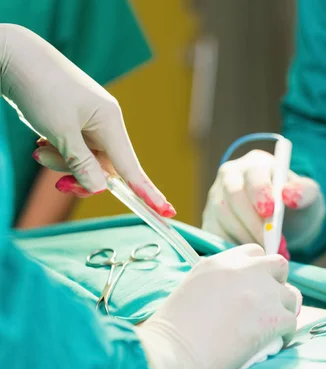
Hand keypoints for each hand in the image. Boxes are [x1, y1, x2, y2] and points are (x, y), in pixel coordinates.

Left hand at [0, 24, 174, 216]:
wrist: (13, 55)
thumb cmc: (41, 88)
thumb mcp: (60, 133)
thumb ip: (81, 164)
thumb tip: (100, 187)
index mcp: (110, 122)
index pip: (132, 167)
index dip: (148, 193)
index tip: (166, 211)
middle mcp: (105, 122)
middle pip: (103, 167)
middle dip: (78, 175)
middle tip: (58, 181)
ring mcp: (89, 120)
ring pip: (84, 158)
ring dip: (61, 162)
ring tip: (39, 149)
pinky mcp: (74, 119)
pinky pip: (73, 147)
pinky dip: (57, 150)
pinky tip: (42, 139)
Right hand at [135, 244, 299, 368]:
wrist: (175, 351)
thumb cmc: (173, 327)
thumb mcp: (193, 286)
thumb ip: (219, 280)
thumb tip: (236, 292)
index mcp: (223, 261)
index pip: (254, 253)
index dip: (257, 269)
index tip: (254, 285)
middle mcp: (247, 271)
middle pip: (279, 265)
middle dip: (277, 282)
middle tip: (268, 303)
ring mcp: (263, 293)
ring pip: (291, 295)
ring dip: (284, 308)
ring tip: (273, 325)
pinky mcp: (274, 318)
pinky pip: (292, 322)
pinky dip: (286, 333)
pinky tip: (274, 342)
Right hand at [202, 150, 324, 257]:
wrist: (284, 222)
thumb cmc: (295, 205)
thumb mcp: (308, 196)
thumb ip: (305, 192)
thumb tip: (290, 195)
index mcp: (255, 164)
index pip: (253, 174)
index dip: (260, 192)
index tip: (272, 211)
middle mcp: (230, 177)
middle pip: (233, 196)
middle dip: (252, 221)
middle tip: (271, 243)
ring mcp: (216, 198)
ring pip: (223, 216)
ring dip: (244, 237)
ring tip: (266, 253)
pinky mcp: (210, 220)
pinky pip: (214, 233)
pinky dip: (231, 246)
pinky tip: (250, 257)